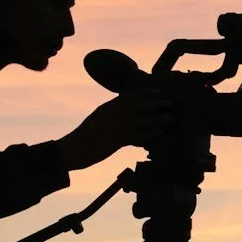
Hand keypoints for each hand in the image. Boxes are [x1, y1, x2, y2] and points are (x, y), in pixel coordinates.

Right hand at [54, 91, 173, 169]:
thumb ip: (111, 113)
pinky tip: (159, 134)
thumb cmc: (84, 137)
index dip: (145, 93)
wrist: (71, 150)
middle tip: (169, 102)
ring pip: (140, 120)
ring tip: (170, 118)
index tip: (158, 91)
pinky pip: (136, 136)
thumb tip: (125, 110)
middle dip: (155, 102)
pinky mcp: (114, 141)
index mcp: (107, 108)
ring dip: (157, 118)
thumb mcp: (97, 119)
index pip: (129, 96)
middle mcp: (111, 114)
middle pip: (137, 105)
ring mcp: (113, 127)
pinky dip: (149, 134)